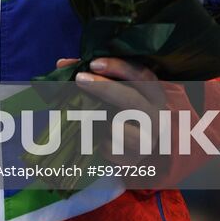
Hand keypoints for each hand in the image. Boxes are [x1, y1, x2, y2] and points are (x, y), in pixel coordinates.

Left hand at [58, 55, 167, 178]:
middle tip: (79, 78)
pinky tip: (100, 140)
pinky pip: (112, 147)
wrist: (130, 148)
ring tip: (93, 119)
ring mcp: (149, 137)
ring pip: (121, 125)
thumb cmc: (117, 111)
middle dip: (104, 87)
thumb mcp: (109, 90)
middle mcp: (156, 113)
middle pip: (132, 99)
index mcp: (152, 92)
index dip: (118, 67)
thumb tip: (62, 63)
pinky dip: (101, 142)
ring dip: (101, 120)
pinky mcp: (137, 157)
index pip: (141, 74)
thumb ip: (90, 74)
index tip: (94, 63)